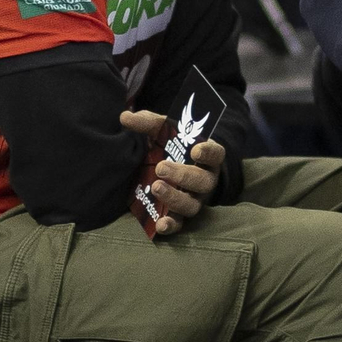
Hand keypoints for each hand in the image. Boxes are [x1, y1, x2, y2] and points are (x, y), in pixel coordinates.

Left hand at [118, 109, 224, 236]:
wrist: (164, 167)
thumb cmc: (170, 146)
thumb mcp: (163, 132)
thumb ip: (148, 123)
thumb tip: (125, 116)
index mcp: (206, 156)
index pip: (217, 154)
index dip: (209, 153)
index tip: (195, 150)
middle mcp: (205, 180)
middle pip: (203, 181)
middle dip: (183, 175)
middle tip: (161, 168)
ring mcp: (194, 199)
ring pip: (192, 204)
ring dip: (174, 198)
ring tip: (155, 187)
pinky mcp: (181, 215)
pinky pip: (180, 224)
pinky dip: (171, 225)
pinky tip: (159, 224)